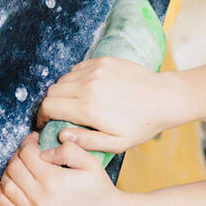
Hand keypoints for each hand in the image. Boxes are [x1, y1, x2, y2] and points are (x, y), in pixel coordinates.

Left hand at [0, 132, 124, 205]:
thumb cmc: (98, 190)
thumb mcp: (91, 163)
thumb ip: (69, 150)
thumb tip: (45, 152)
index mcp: (53, 180)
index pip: (27, 155)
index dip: (28, 143)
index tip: (34, 140)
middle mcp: (39, 197)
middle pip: (14, 168)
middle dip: (18, 154)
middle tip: (28, 151)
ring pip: (7, 185)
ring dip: (9, 170)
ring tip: (19, 165)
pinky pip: (6, 205)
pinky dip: (1, 192)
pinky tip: (6, 183)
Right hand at [37, 57, 181, 153]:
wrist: (163, 98)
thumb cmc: (141, 125)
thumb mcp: (116, 143)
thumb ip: (86, 141)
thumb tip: (61, 135)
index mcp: (89, 108)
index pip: (48, 107)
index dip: (42, 117)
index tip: (46, 123)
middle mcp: (88, 85)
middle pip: (51, 92)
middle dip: (51, 105)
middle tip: (59, 115)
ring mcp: (95, 70)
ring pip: (62, 80)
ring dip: (63, 92)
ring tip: (74, 104)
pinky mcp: (102, 61)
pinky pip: (76, 69)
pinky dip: (75, 80)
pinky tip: (86, 90)